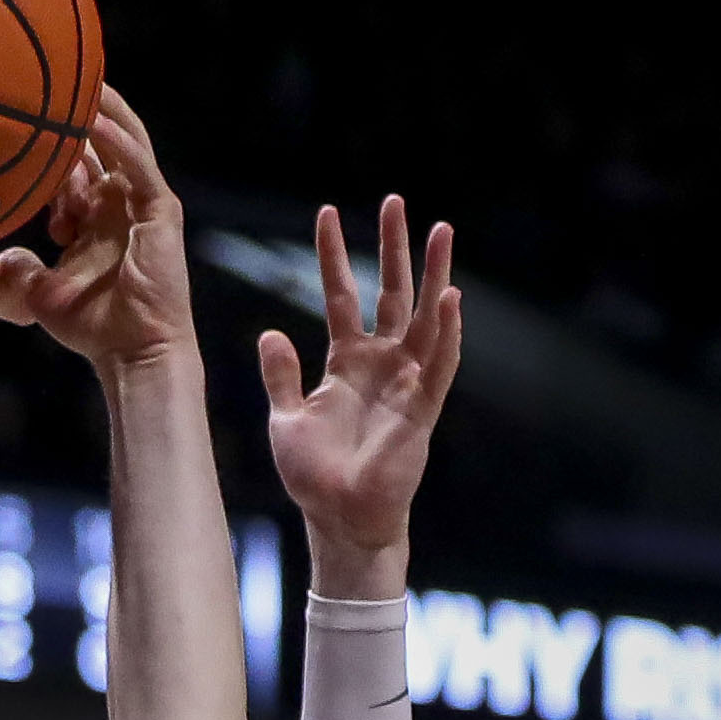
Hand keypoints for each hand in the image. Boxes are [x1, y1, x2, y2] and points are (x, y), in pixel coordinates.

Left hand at [0, 87, 197, 376]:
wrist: (133, 351)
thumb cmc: (93, 328)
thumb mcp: (44, 292)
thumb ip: (24, 269)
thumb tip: (2, 256)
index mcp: (98, 219)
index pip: (77, 168)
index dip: (53, 145)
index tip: (22, 119)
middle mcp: (122, 204)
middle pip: (104, 144)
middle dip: (84, 110)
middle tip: (56, 76)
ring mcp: (144, 204)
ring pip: (126, 142)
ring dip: (106, 108)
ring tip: (83, 76)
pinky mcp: (159, 210)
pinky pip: (137, 165)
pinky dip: (117, 140)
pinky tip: (93, 117)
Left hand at [257, 195, 462, 557]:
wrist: (338, 518)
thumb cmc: (312, 475)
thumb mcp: (284, 418)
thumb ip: (281, 375)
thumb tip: (270, 332)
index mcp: (345, 363)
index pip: (341, 296)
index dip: (333, 256)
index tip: (326, 213)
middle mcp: (380, 364)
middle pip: (391, 292)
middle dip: (394, 248)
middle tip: (396, 201)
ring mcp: (405, 382)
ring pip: (424, 316)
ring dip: (434, 274)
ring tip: (441, 229)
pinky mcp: (421, 409)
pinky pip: (439, 365)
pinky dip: (446, 333)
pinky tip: (451, 299)